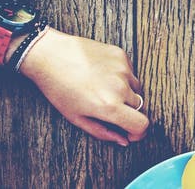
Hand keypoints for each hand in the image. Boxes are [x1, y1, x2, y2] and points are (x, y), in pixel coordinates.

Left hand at [19, 29, 148, 145]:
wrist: (52, 56)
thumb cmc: (60, 89)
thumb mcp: (77, 118)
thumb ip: (103, 132)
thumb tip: (123, 140)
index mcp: (109, 106)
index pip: (142, 124)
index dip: (139, 132)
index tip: (131, 133)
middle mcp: (120, 86)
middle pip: (140, 106)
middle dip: (130, 113)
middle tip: (112, 112)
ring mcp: (122, 68)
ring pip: (136, 88)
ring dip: (127, 94)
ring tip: (104, 91)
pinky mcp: (121, 54)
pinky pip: (130, 71)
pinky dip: (122, 77)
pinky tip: (103, 76)